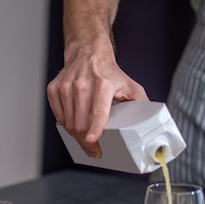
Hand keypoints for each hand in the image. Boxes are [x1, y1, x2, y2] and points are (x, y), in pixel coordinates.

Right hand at [47, 40, 148, 157]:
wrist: (88, 53)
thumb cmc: (108, 73)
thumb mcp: (130, 85)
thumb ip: (141, 104)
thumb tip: (150, 122)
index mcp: (103, 84)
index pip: (97, 111)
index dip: (94, 129)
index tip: (92, 141)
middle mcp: (82, 85)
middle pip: (81, 123)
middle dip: (87, 142)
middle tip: (94, 149)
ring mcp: (66, 87)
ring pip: (68, 123)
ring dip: (76, 136)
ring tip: (85, 139)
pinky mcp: (55, 89)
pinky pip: (59, 116)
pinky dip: (66, 125)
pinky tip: (75, 125)